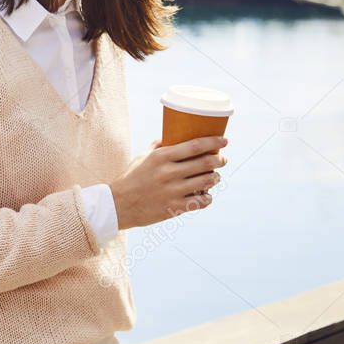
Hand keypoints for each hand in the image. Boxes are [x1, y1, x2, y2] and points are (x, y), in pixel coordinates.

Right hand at [109, 135, 227, 229]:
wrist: (119, 204)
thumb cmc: (131, 178)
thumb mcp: (141, 158)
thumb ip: (157, 147)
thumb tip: (171, 136)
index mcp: (161, 157)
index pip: (195, 146)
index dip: (214, 142)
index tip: (224, 140)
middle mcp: (168, 173)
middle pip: (205, 163)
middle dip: (219, 160)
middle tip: (222, 160)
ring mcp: (172, 191)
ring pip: (207, 182)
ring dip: (215, 178)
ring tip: (215, 177)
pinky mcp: (174, 207)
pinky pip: (202, 202)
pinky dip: (208, 198)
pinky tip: (206, 195)